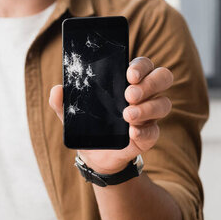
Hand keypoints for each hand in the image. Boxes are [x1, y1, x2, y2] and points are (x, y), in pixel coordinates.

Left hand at [49, 57, 172, 173]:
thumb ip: (62, 101)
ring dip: (147, 108)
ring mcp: (149, 115)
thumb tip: (57, 89)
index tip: (129, 74)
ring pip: (163, 103)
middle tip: (128, 94)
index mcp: (127, 81)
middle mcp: (144, 94)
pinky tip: (133, 133)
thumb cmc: (88, 123)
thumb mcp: (71, 112)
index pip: (143, 65)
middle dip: (149, 83)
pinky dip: (145, 131)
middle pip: (162, 78)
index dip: (141, 66)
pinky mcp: (148, 135)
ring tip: (127, 115)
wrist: (94, 154)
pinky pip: (154, 131)